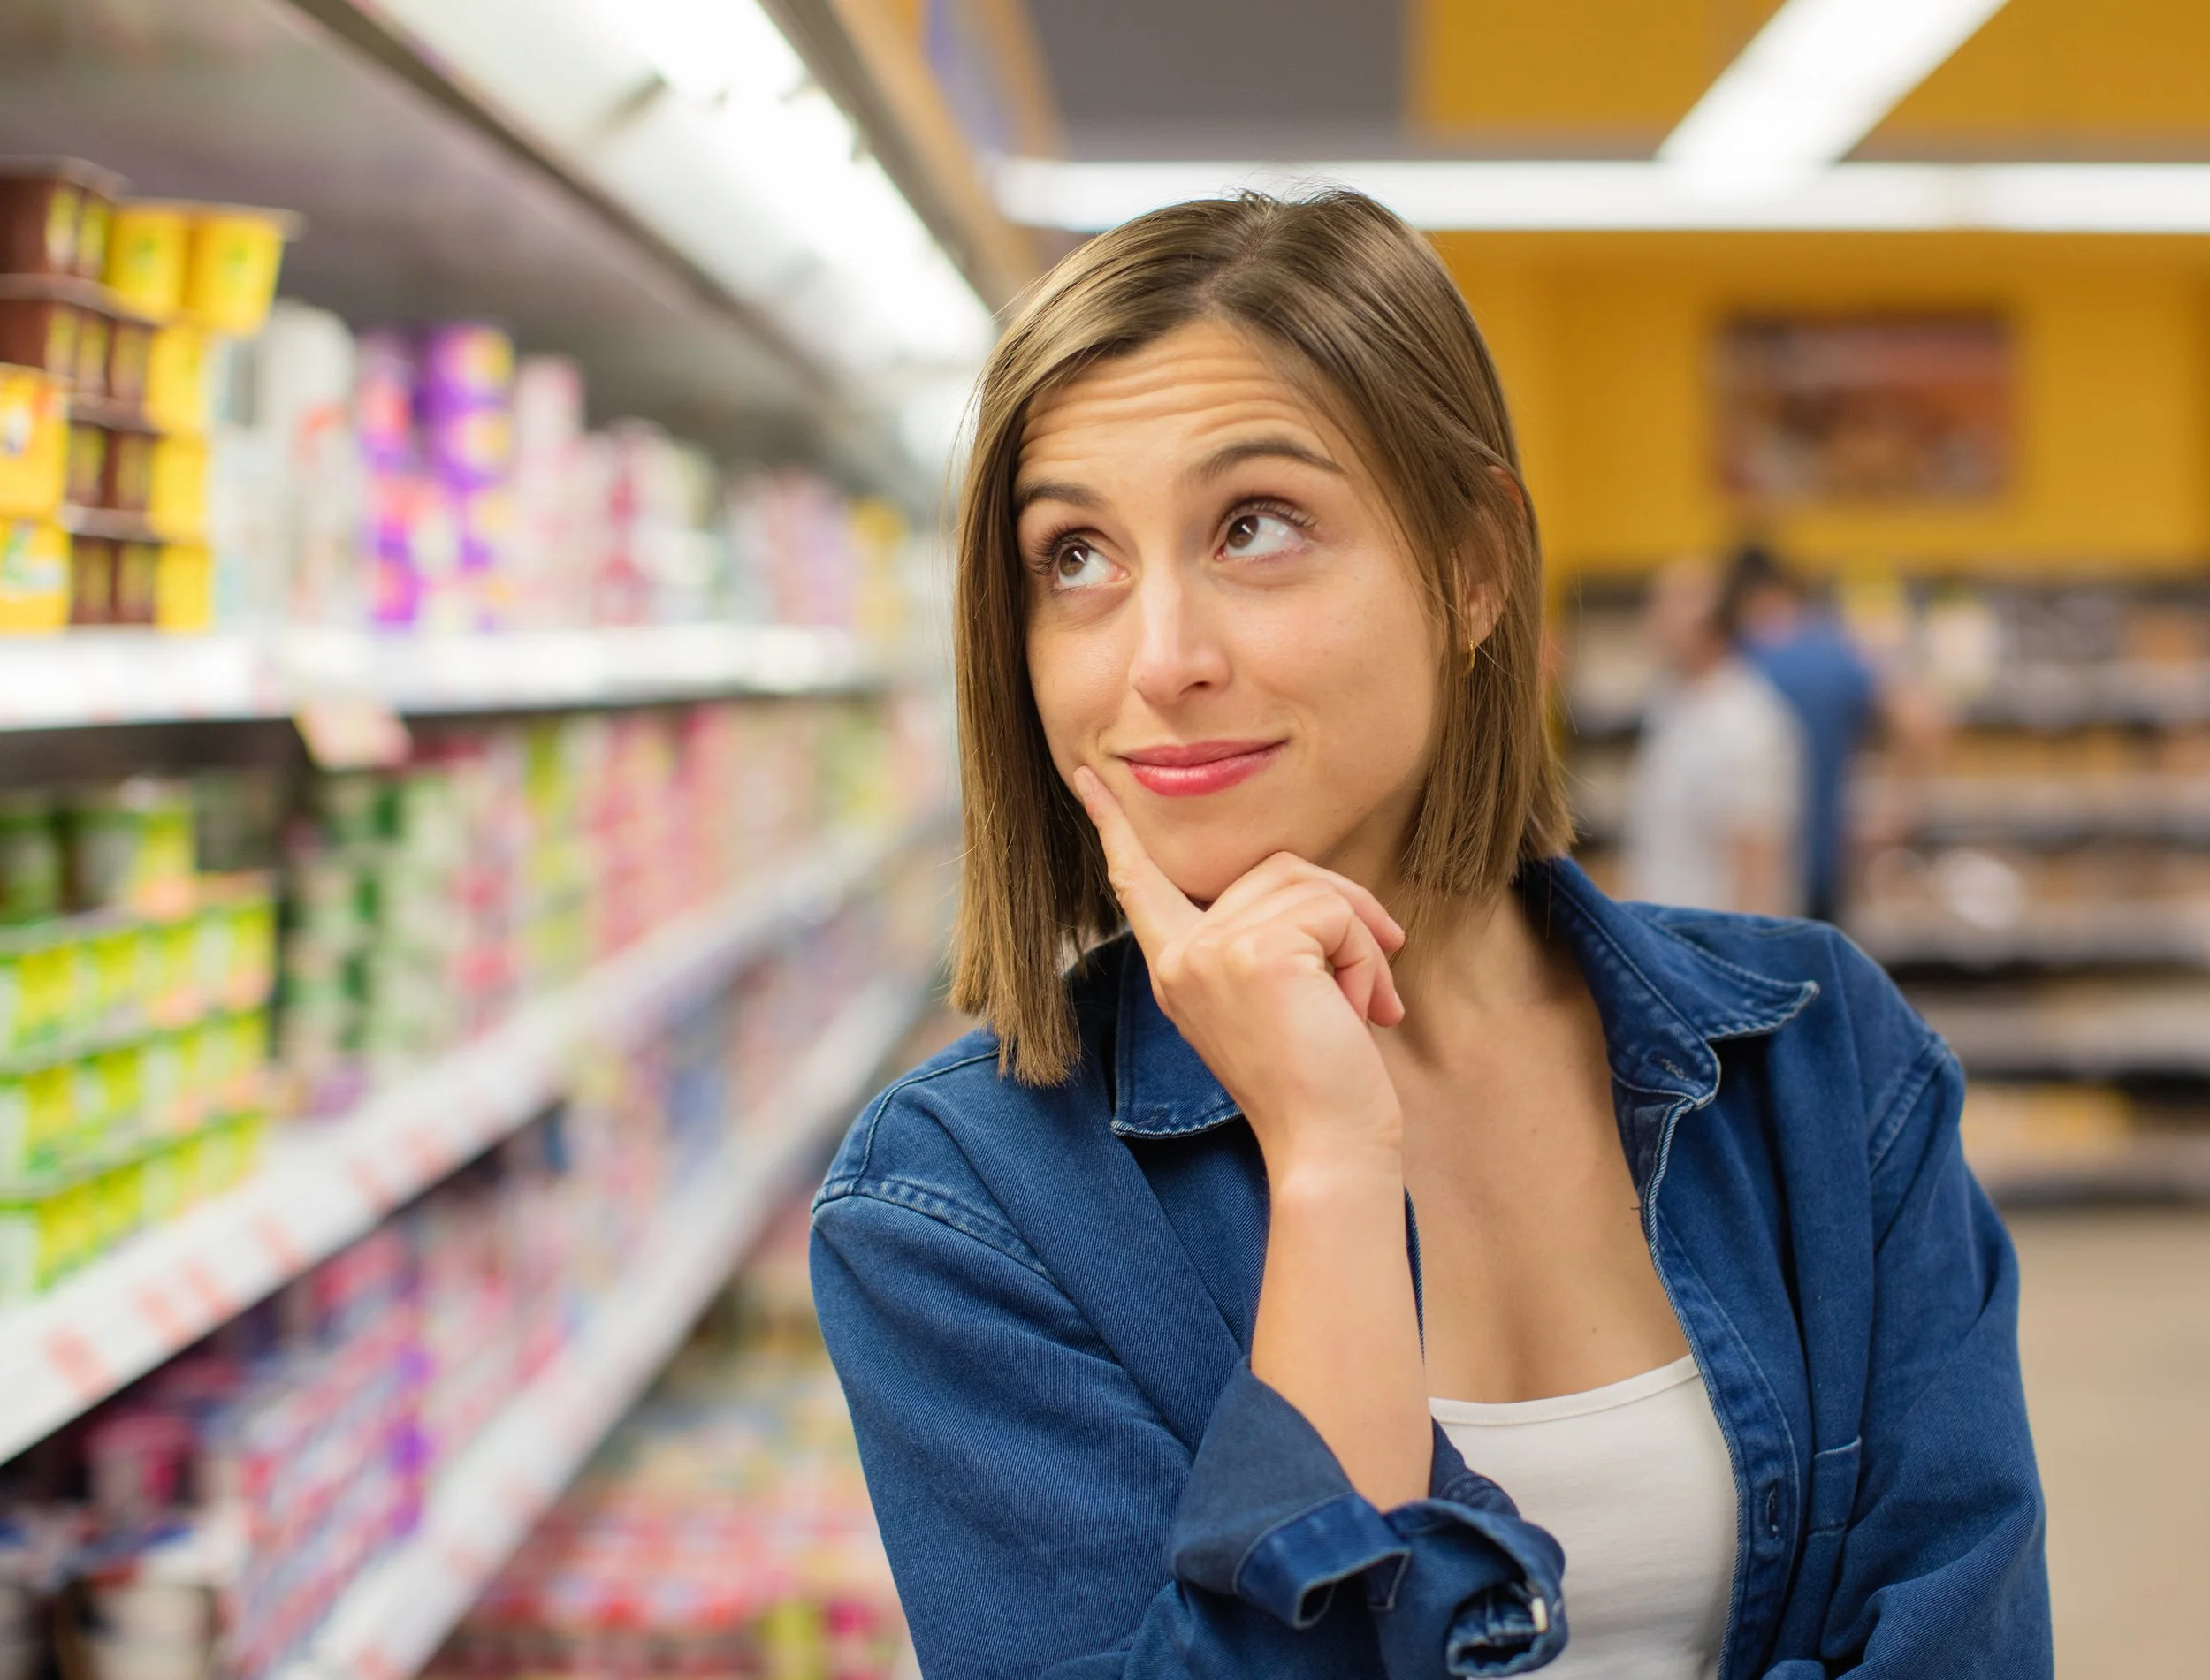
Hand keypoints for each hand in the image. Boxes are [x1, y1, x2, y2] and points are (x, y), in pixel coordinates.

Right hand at [1073, 767, 1407, 1173]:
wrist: (1327, 1148)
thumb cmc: (1317, 1083)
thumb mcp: (1277, 997)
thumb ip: (1269, 938)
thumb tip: (1319, 892)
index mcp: (1176, 967)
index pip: (1139, 883)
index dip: (1114, 826)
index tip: (1085, 776)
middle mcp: (1181, 956)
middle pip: (1276, 868)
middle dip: (1343, 912)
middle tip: (1375, 980)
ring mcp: (1211, 952)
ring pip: (1313, 888)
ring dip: (1361, 944)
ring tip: (1362, 1008)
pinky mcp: (1255, 952)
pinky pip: (1336, 914)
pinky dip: (1368, 958)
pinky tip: (1361, 1011)